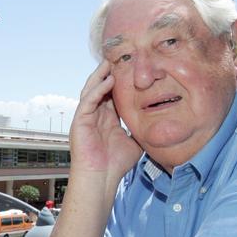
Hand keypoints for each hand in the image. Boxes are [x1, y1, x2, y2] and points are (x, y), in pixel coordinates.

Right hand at [70, 61, 141, 175]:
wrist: (101, 179)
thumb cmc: (115, 164)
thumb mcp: (134, 142)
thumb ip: (140, 129)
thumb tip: (156, 122)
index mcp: (106, 119)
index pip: (112, 94)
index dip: (119, 81)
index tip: (130, 68)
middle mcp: (95, 115)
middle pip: (100, 88)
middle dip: (108, 73)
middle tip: (118, 57)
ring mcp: (86, 117)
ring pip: (91, 90)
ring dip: (100, 75)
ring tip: (109, 62)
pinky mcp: (80, 121)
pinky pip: (88, 100)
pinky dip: (98, 89)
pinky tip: (108, 80)